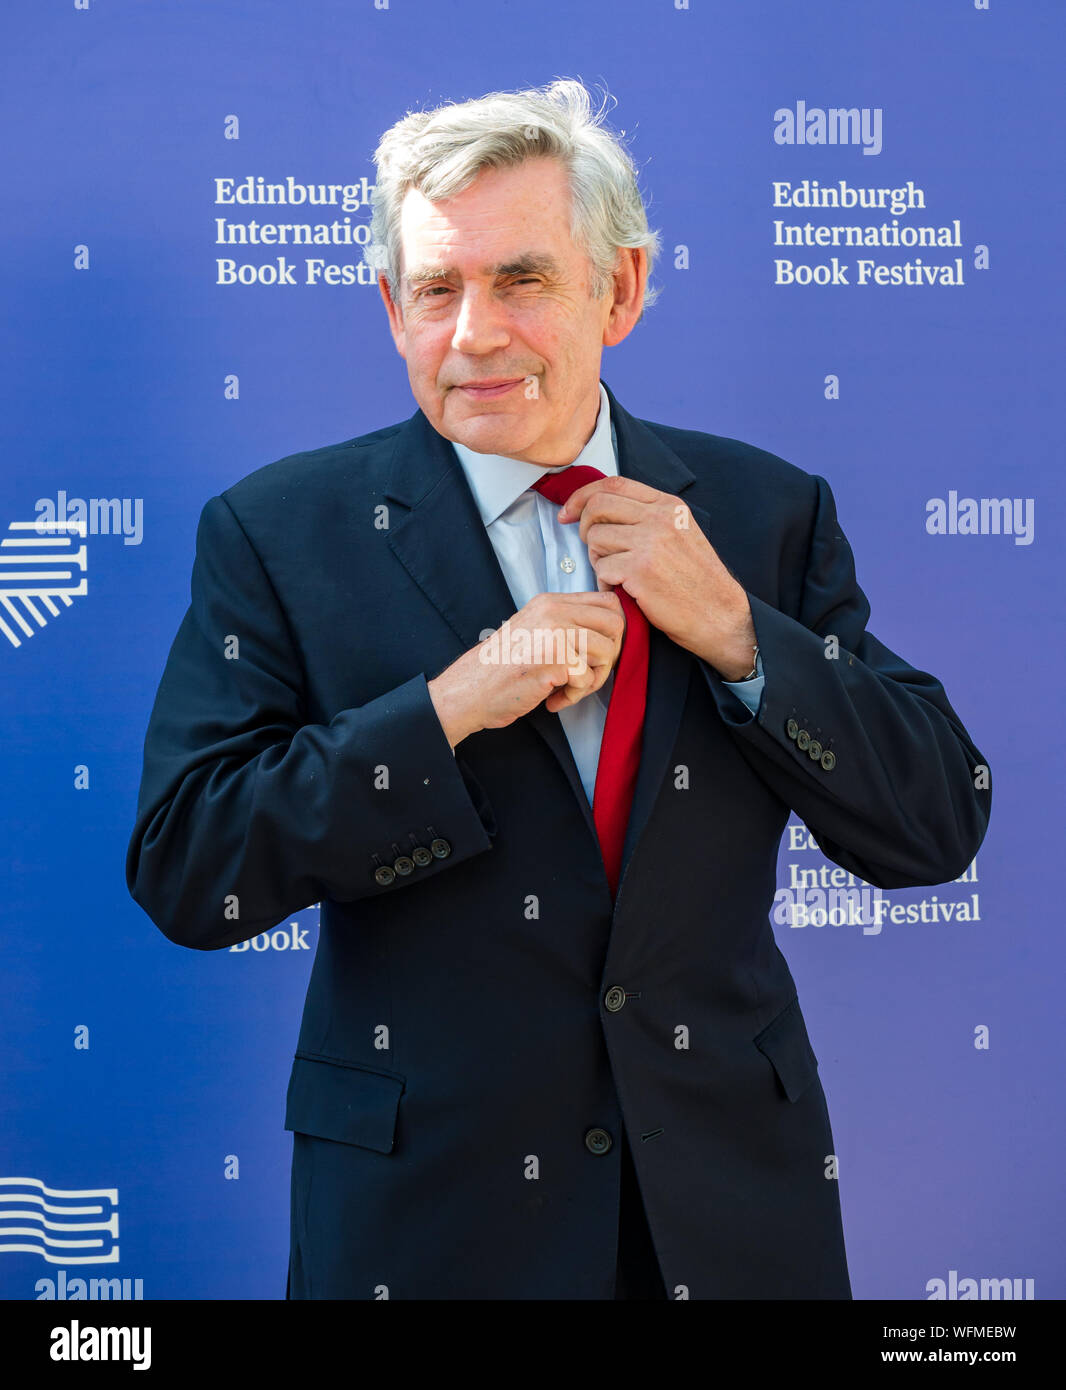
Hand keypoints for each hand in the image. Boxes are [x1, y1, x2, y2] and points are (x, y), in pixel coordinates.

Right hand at [428, 590, 625, 747]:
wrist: (468, 691)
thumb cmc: (501, 668)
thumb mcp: (534, 630)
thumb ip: (566, 624)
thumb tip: (613, 632)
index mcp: (550, 602)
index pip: (608, 602)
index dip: (613, 631)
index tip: (596, 653)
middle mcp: (553, 612)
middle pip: (616, 624)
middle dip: (610, 655)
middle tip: (588, 674)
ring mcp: (554, 634)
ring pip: (608, 652)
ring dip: (594, 679)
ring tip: (569, 689)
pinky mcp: (553, 661)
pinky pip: (588, 680)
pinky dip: (574, 697)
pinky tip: (552, 700)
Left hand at [557, 476, 756, 679]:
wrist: (719, 615)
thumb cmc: (696, 581)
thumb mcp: (679, 534)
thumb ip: (647, 517)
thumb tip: (600, 509)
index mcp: (668, 505)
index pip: (614, 484)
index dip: (582, 495)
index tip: (568, 512)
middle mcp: (659, 518)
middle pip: (597, 505)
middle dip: (583, 527)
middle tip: (592, 548)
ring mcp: (650, 542)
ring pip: (596, 538)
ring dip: (597, 559)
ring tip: (618, 574)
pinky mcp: (640, 570)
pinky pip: (602, 568)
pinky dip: (606, 583)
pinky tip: (625, 591)